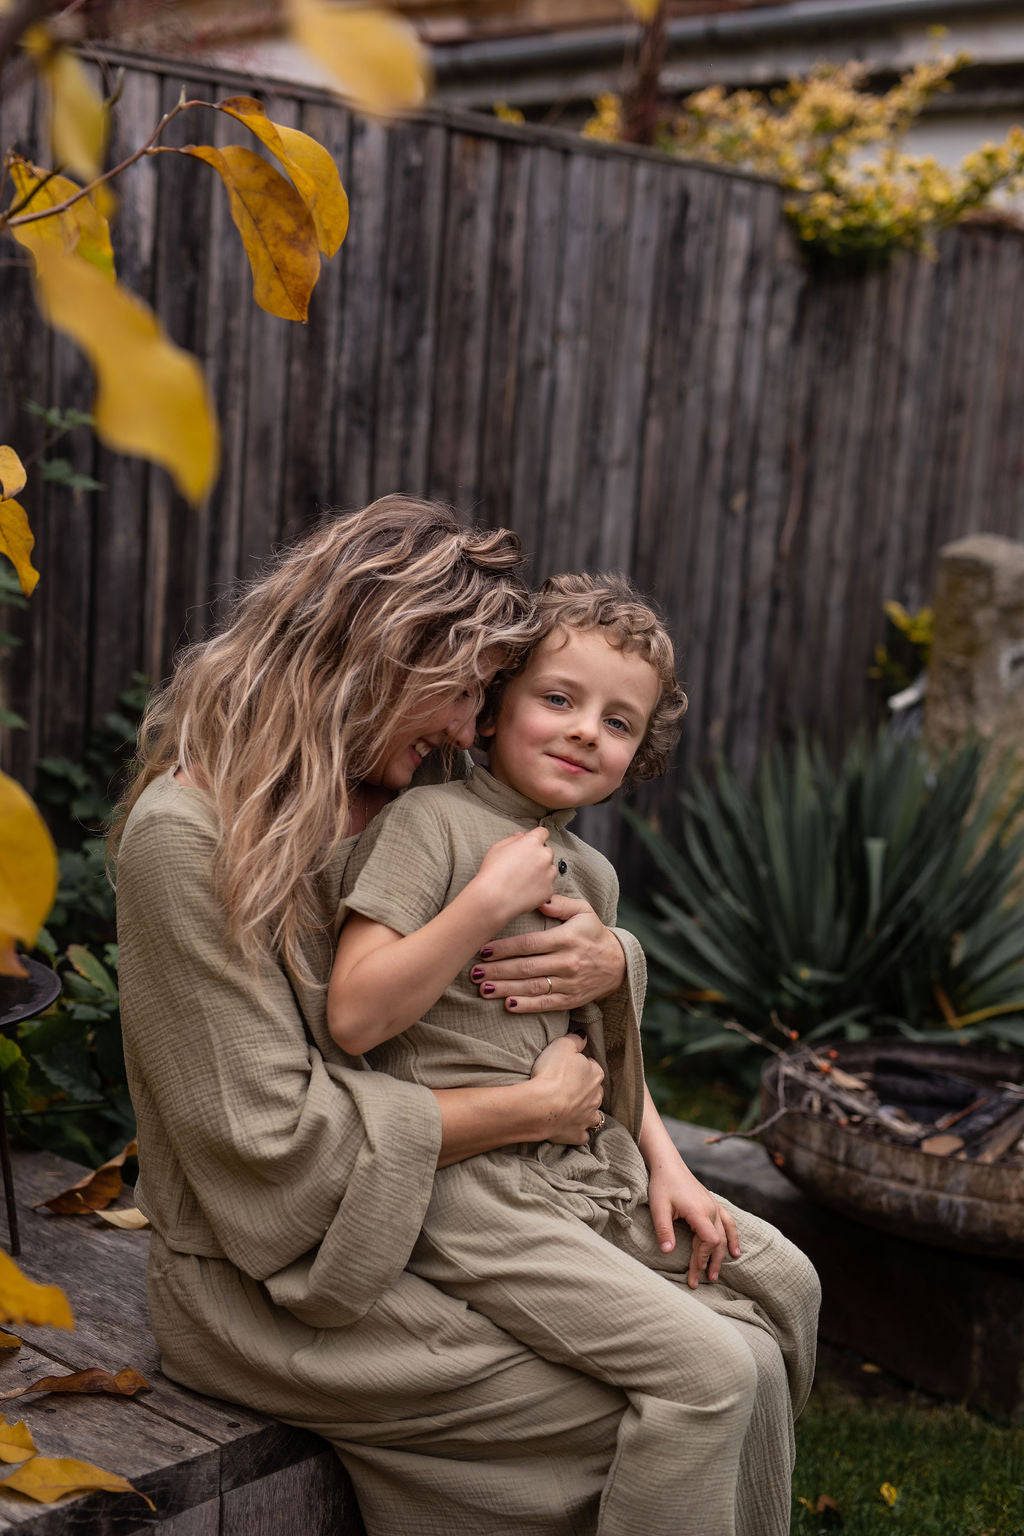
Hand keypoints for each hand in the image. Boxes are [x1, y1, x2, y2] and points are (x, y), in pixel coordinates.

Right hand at [472, 829, 555, 925]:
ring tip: (524, 880)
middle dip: (538, 857)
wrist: (493, 898)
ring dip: (542, 872)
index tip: (535, 843)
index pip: (543, 833)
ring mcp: (548, 874)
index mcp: (532, 842)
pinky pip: (547, 886)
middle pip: (547, 852)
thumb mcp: (497, 848)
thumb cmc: (492, 872)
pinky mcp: (549, 890)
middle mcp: (544, 856)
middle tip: (523, 866)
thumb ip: (513, 839)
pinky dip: (540, 888)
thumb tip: (521, 836)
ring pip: (550, 869)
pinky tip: (525, 890)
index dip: (538, 837)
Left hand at [473, 895, 626, 1011]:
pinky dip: (527, 1005)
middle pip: (526, 967)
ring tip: (483, 988)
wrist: (619, 964)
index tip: (483, 950)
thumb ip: (561, 904)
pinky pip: (546, 1003)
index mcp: (566, 938)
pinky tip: (508, 1004)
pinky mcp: (571, 999)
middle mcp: (567, 961)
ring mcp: (569, 983)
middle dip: (498, 970)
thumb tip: (539, 900)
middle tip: (474, 972)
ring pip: (532, 986)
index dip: (505, 948)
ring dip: (506, 988)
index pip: (529, 944)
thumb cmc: (594, 933)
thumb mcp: (584, 911)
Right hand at [527, 1034, 605, 1145]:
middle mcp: (597, 1096)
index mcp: (595, 1074)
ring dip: (586, 1111)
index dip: (580, 1066)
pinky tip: (569, 1126)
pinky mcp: (577, 1134)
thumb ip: (575, 1039)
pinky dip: (578, 1131)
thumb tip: (583, 1036)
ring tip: (570, 1108)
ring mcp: (588, 1117)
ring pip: (593, 1114)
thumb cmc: (552, 1073)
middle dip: (584, 1089)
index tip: (568, 1068)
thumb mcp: (562, 1045)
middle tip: (566, 1086)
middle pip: (594, 1090)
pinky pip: (582, 1134)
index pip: (592, 1067)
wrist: (542, 1106)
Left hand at [647, 1158, 740, 1288]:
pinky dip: (733, 1239)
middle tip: (702, 1281)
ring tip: (715, 1275)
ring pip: (724, 1235)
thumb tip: (667, 1252)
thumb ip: (663, 1230)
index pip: (710, 1240)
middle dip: (710, 1263)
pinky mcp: (713, 1204)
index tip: (694, 1269)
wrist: (668, 1164)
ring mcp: (714, 1206)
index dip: (704, 1257)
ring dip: (721, 1256)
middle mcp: (711, 1209)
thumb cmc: (662, 1185)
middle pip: (717, 1242)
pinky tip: (735, 1252)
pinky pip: (728, 1223)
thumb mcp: (658, 1207)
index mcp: (699, 1211)